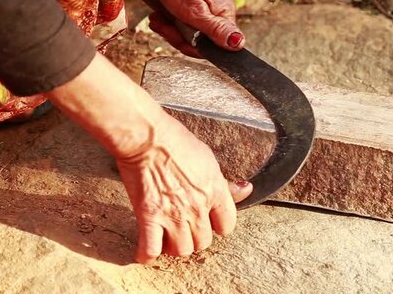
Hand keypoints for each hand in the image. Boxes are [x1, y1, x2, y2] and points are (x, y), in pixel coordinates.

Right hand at [117, 112, 251, 260]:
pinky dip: (148, 254)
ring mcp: (173, 215)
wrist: (148, 138)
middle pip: (203, 242)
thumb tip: (245, 189)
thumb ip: (225, 182)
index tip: (209, 222)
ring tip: (168, 237)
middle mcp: (198, 207)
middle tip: (185, 228)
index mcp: (215, 191)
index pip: (227, 226)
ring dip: (175, 246)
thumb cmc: (176, 142)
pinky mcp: (149, 217)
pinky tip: (148, 251)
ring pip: (181, 250)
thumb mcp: (209, 159)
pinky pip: (151, 249)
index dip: (218, 226)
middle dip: (194, 237)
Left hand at [145, 0, 245, 56]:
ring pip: (188, 39)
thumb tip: (240, 42)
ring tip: (161, 19)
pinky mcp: (189, 15)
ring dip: (170, 31)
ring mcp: (202, 15)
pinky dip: (166, 27)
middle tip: (169, 26)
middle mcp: (216, 16)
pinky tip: (160, 18)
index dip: (199, 48)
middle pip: (201, 44)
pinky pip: (180, 31)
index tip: (184, 40)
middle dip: (180, 39)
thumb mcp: (196, 12)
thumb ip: (217, 30)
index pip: (219, 46)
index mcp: (224, 14)